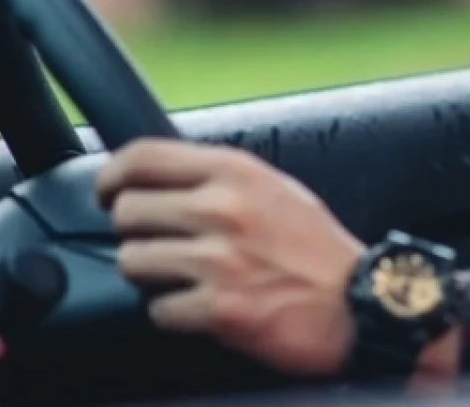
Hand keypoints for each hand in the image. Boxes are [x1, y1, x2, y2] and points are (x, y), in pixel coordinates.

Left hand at [95, 139, 365, 376]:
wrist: (362, 303)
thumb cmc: (320, 249)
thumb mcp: (276, 189)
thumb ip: (222, 179)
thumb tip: (162, 179)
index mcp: (238, 171)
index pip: (143, 156)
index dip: (111, 175)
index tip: (107, 192)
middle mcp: (224, 209)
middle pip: (127, 211)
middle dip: (135, 232)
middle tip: (158, 244)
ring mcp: (220, 259)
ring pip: (132, 261)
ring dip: (151, 275)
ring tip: (185, 278)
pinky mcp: (219, 308)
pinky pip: (158, 310)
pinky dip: (176, 313)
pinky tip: (206, 307)